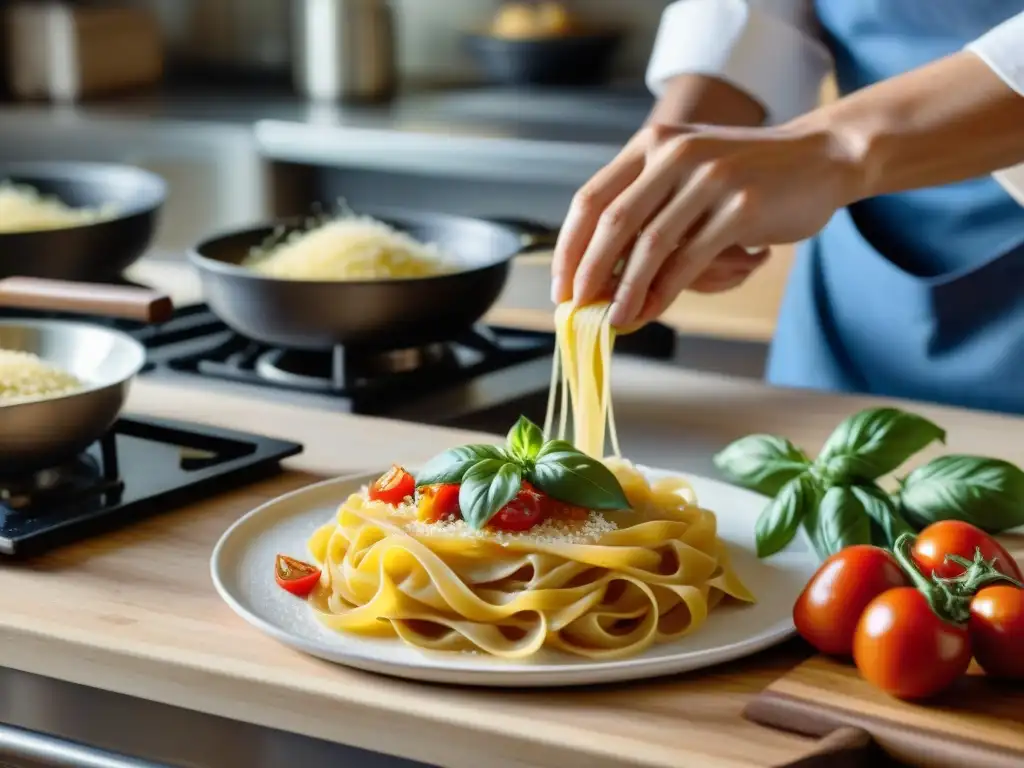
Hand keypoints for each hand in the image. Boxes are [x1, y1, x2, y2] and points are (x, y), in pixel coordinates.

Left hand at [551, 122, 858, 326]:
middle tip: (577, 309)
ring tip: (612, 321)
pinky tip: (649, 312)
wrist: (822, 157)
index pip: (591, 199)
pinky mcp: (740, 206)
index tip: (560, 285)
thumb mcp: (688, 170)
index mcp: (652, 143)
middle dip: (588, 273)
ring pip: (649, 246)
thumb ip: (647, 205)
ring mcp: (709, 178)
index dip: (568, 247)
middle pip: (612, 223)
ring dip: (624, 291)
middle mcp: (675, 153)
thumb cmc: (747, 174)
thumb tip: (599, 272)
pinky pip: (689, 260)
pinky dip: (663, 292)